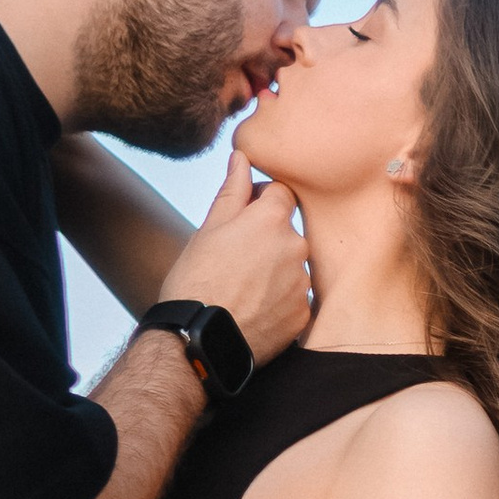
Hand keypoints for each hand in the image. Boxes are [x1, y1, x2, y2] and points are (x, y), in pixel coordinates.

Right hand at [155, 151, 313, 367]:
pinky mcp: (303, 315)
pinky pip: (294, 299)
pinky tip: (252, 310)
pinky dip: (278, 301)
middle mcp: (296, 246)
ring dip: (274, 272)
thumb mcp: (208, 230)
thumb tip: (241, 158)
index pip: (281, 193)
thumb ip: (232, 191)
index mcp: (272, 219)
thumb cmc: (195, 281)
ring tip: (242, 290)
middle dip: (267, 240)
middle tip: (235, 261)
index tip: (241, 220)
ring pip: (292, 266)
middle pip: (288, 232)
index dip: (260, 202)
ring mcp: (302, 283)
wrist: (198, 340)